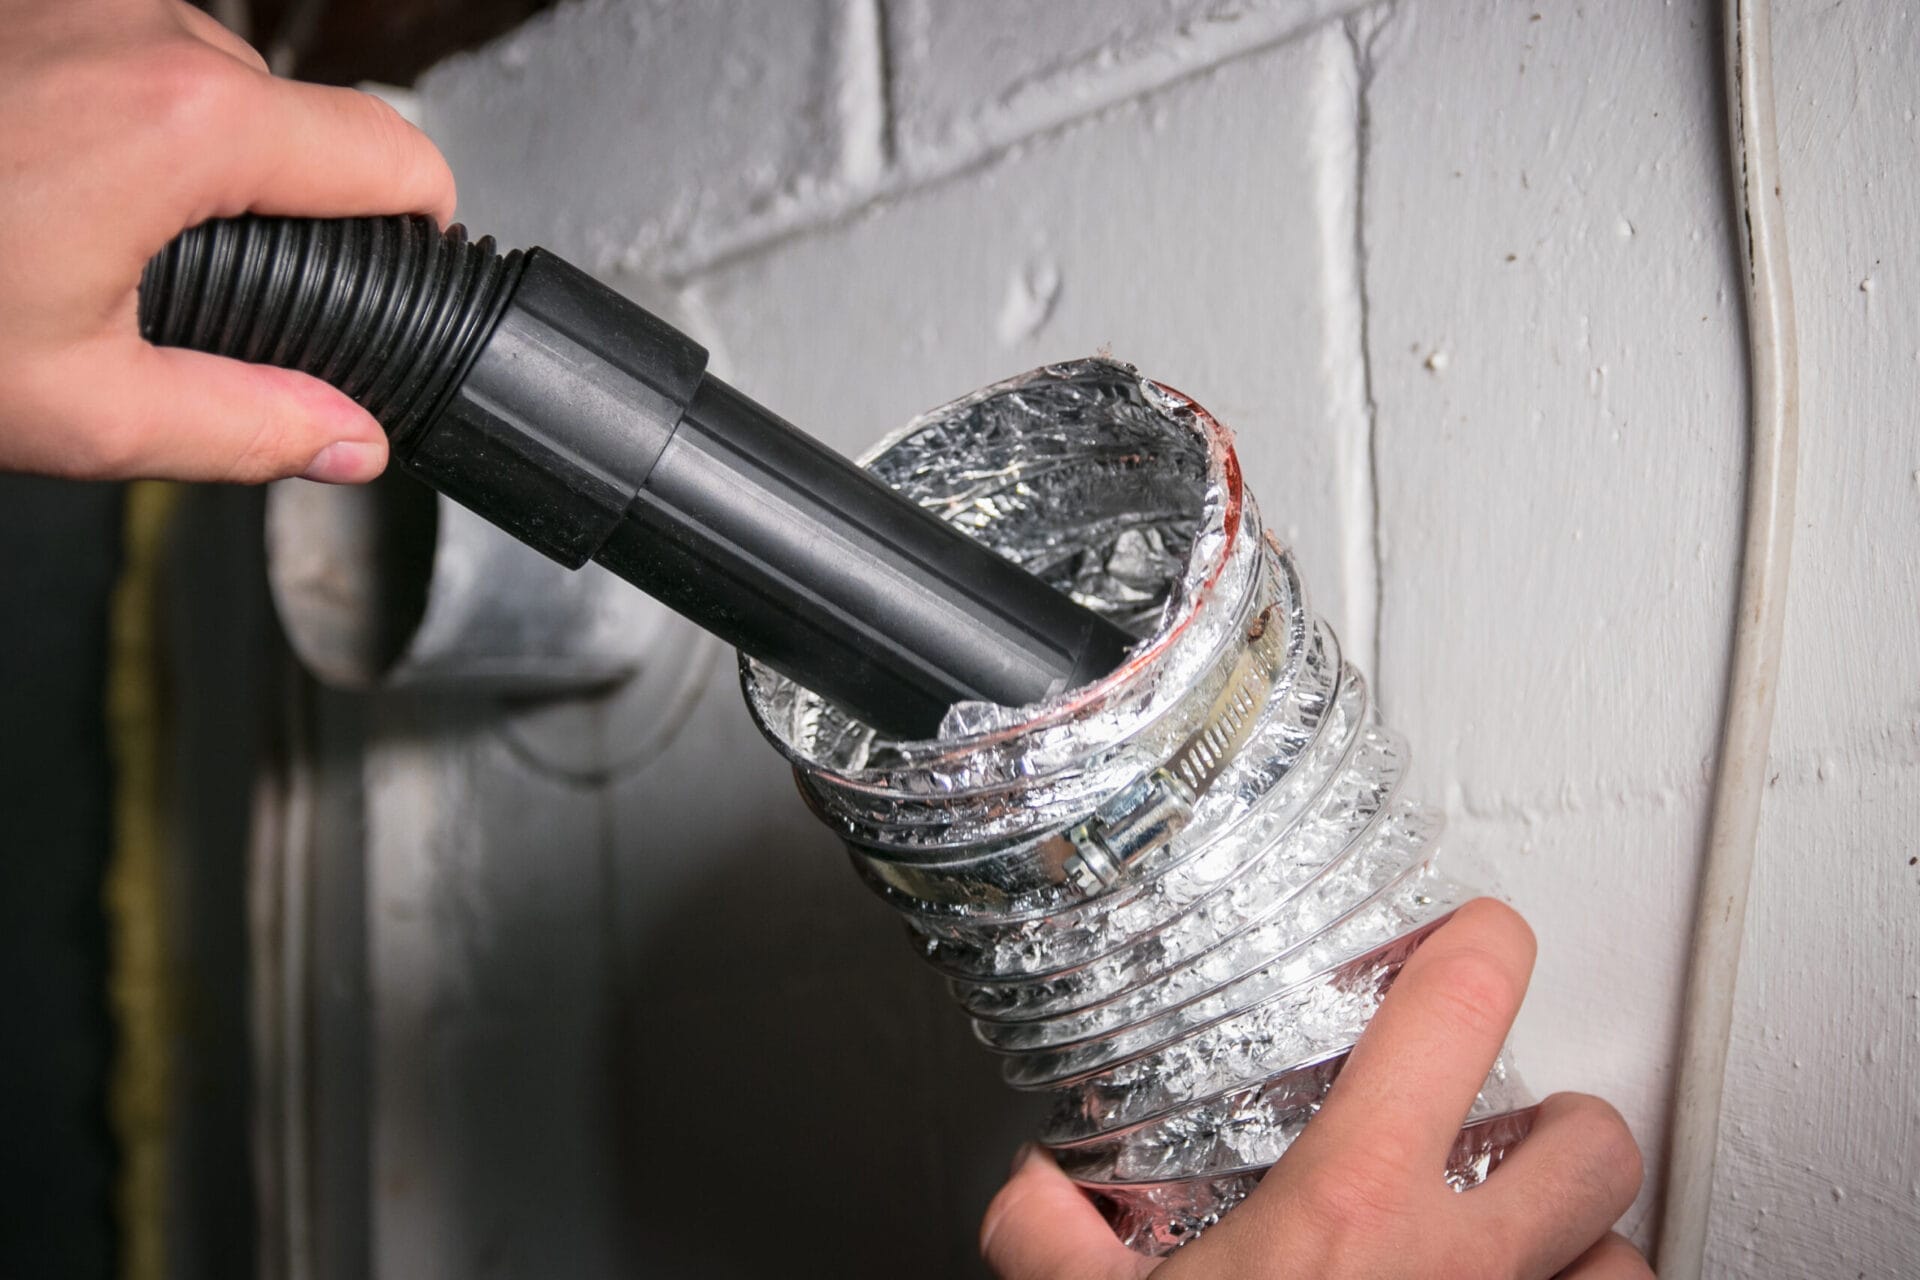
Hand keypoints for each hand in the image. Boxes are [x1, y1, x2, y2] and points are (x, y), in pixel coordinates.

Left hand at [0, 0, 455, 483]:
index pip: (390, 151)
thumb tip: (348, 440)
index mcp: (188, 125)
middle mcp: (142, 23)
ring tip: (84, 227)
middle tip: (193, 285)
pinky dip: (107, 105)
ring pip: (200, 70)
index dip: (422, 216)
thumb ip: (245, 426)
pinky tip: (34, 172)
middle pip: (292, 113)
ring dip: (184, 148)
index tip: (412, 253)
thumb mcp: (77, 405)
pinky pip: (114, 40)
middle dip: (276, 198)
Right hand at [980, 900, 1650, 1278]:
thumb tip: (1030, 1193)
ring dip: (1580, 1239)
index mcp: (1346, 1211)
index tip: (1471, 937)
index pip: (1456, 1012)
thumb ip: (1048, 1241)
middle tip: (1501, 1131)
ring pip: (1624, 1254)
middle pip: (1591, 1139)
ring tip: (1515, 1244)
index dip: (1479, 945)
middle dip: (1559, 1120)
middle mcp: (1458, 1271)